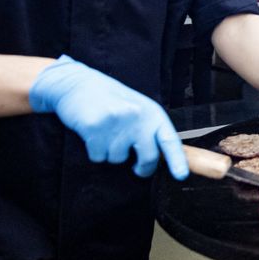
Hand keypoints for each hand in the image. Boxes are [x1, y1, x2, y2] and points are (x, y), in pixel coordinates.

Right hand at [28, 55, 187, 178]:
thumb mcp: (139, 109)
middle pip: (148, 157)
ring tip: (107, 134)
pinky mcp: (95, 128)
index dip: (177, 160)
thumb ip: (150, 129)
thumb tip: (161, 157)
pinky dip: (95, 152)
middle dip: (143, 168)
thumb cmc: (111, 99)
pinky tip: (93, 135)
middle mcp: (138, 117)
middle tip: (137, 168)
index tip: (181, 175)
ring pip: (118, 159)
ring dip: (112, 153)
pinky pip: (98, 157)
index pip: (169, 140)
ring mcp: (117, 122)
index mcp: (152, 113)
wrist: (78, 84)